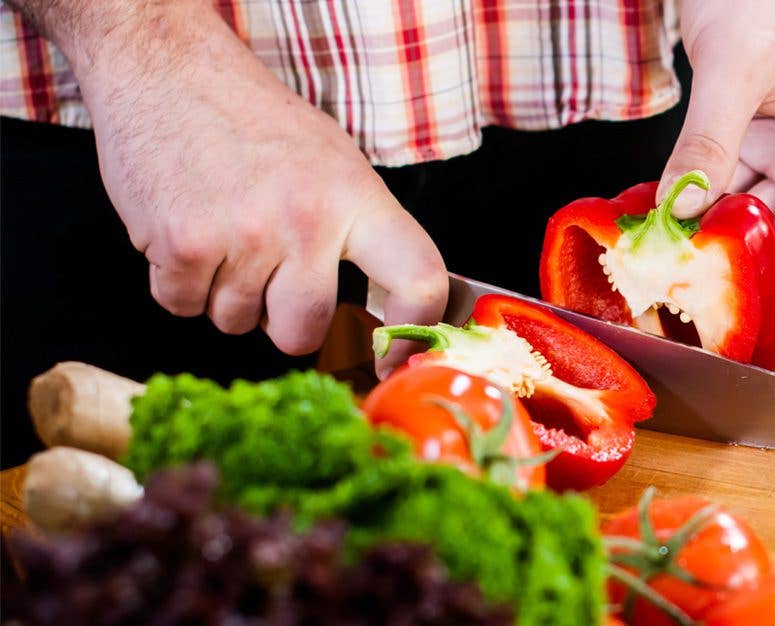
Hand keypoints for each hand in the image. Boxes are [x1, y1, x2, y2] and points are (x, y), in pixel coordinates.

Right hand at [44, 0, 446, 366]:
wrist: (168, 70)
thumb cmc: (255, 120)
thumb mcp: (335, 163)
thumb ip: (361, 232)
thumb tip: (390, 306)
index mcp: (357, 198)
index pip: (419, 279)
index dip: (413, 335)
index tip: (394, 358)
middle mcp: (307, 220)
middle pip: (303, 331)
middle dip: (282, 322)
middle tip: (269, 276)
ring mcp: (244, 235)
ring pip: (236, 323)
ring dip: (225, 294)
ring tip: (223, 230)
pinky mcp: (181, 247)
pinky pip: (183, 307)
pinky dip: (178, 283)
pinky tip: (187, 232)